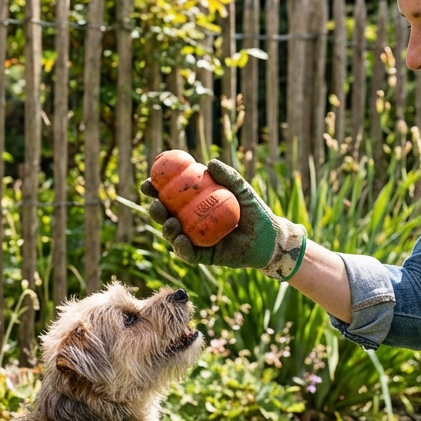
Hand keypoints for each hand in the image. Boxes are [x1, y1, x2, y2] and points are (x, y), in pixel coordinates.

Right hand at [140, 159, 306, 280]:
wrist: (271, 237)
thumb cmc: (256, 211)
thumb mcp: (242, 190)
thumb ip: (228, 176)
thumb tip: (209, 163)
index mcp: (195, 205)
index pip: (171, 196)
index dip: (156, 190)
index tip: (149, 182)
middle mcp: (192, 222)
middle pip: (166, 216)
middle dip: (156, 211)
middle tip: (157, 204)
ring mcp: (197, 240)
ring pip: (173, 235)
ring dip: (167, 229)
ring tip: (171, 222)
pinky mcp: (205, 257)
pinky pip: (189, 254)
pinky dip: (181, 248)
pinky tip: (181, 240)